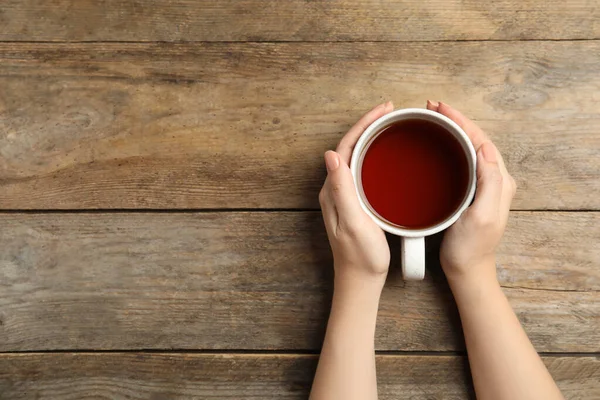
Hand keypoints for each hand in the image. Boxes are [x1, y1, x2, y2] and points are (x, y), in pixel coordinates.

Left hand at [319, 101, 394, 284]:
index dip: (363, 124)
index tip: (383, 110)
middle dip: (369, 125)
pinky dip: (375, 155)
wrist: (360, 280)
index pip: (346, 146)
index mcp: (334, 190)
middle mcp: (336, 189)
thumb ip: (342, 190)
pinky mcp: (356, 203)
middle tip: (390, 111)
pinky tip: (388, 156)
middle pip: (350, 147)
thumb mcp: (353, 222)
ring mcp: (345, 196)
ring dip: (372, 138)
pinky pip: (363, 170)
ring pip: (357, 157)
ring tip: (390, 125)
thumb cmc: (360, 256)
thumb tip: (331, 154)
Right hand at [426, 101, 516, 284]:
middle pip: (475, 139)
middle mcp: (494, 180)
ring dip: (452, 130)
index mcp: (499, 181)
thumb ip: (490, 183)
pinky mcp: (470, 192)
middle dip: (455, 120)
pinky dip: (449, 146)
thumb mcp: (481, 216)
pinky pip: (462, 160)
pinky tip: (437, 145)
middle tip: (432, 108)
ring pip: (469, 147)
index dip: (460, 120)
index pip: (481, 140)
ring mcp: (483, 186)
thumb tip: (485, 149)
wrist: (466, 270)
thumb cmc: (470, 248)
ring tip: (433, 119)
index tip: (440, 108)